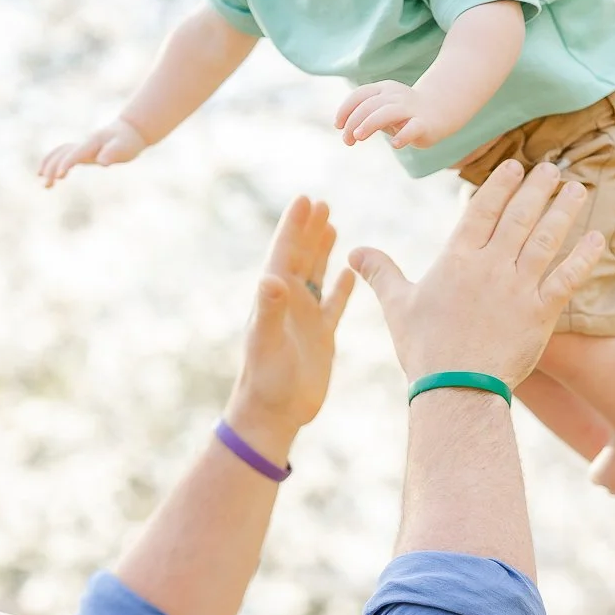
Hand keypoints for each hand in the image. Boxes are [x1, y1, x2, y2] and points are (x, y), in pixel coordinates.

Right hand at [38, 117, 146, 186]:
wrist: (128, 131)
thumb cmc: (127, 142)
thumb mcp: (123, 148)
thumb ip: (112, 153)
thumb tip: (102, 162)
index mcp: (92, 143)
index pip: (75, 154)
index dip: (67, 164)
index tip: (59, 177)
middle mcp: (84, 144)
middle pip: (63, 154)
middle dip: (53, 168)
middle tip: (46, 185)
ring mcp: (81, 146)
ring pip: (60, 153)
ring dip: (49, 165)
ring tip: (42, 181)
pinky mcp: (82, 151)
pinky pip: (63, 154)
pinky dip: (53, 161)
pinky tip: (50, 174)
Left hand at [225, 197, 353, 464]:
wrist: (275, 415)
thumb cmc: (266, 382)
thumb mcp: (267, 344)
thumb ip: (269, 311)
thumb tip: (270, 278)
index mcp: (274, 299)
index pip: (284, 253)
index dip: (293, 226)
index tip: (305, 199)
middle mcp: (289, 304)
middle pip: (300, 257)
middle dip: (309, 229)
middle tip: (320, 202)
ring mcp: (306, 319)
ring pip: (316, 275)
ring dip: (321, 250)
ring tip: (331, 223)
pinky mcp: (321, 336)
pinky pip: (333, 304)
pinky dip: (340, 287)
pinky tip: (348, 272)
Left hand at [335, 80, 443, 149]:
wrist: (440, 110)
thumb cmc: (404, 114)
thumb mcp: (382, 112)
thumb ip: (365, 118)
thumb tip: (345, 132)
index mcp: (383, 90)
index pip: (359, 95)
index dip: (346, 109)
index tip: (338, 126)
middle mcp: (395, 96)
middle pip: (369, 106)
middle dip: (353, 122)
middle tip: (347, 140)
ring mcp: (410, 109)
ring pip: (386, 113)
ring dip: (369, 124)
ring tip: (358, 137)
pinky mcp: (423, 123)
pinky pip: (412, 128)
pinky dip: (402, 136)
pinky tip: (394, 145)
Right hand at [349, 161, 604, 386]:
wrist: (455, 389)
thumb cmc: (424, 349)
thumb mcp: (397, 306)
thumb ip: (381, 273)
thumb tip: (353, 253)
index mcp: (456, 260)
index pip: (482, 210)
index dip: (500, 184)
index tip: (515, 165)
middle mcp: (490, 267)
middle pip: (519, 216)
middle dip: (537, 188)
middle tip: (552, 169)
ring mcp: (518, 288)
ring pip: (546, 239)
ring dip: (563, 211)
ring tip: (576, 189)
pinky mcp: (540, 313)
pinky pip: (566, 278)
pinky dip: (583, 257)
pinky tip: (597, 238)